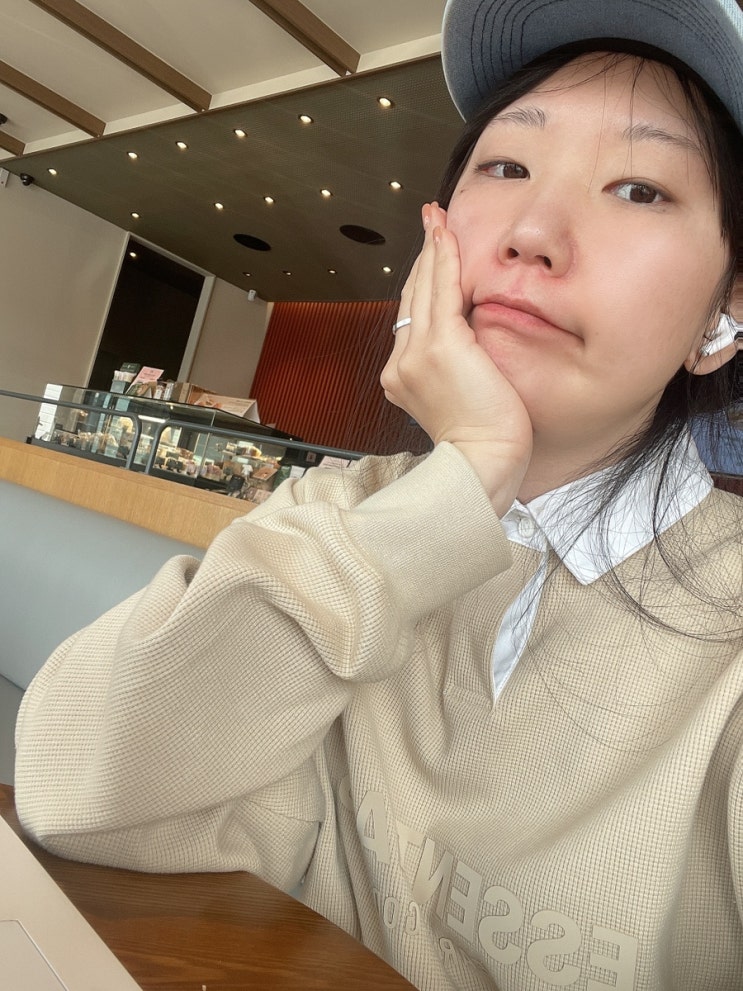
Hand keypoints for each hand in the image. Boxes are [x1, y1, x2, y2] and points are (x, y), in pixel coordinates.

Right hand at [381, 203, 532, 514]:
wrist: (482, 463)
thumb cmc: (483, 442)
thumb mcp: (459, 400)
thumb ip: (454, 369)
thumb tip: (470, 345)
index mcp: (402, 378)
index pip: (411, 318)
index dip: (420, 281)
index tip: (430, 254)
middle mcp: (400, 363)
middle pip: (411, 297)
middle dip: (422, 256)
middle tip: (431, 220)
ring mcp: (414, 354)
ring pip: (422, 288)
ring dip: (432, 248)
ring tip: (437, 217)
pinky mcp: (439, 347)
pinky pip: (441, 291)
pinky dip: (444, 258)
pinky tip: (447, 234)